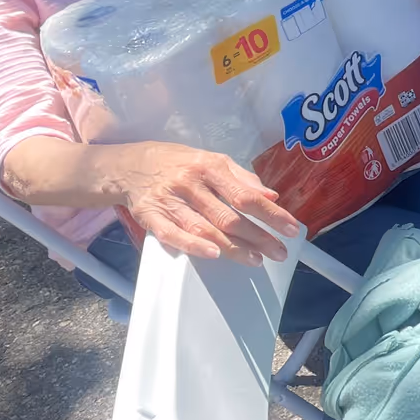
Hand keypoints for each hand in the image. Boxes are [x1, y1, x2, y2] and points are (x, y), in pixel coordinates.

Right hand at [107, 141, 303, 263]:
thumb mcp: (212, 160)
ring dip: (232, 247)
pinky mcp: (150, 216)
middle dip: (257, 236)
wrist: (129, 165)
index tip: (291, 228)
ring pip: (204, 227)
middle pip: (228, 215)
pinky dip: (193, 245)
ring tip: (256, 259)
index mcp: (210, 167)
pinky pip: (172, 234)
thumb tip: (271, 195)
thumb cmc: (178, 163)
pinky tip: (213, 255)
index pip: (245, 194)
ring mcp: (169, 201)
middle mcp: (190, 183)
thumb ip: (242, 178)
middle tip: (279, 252)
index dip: (270, 213)